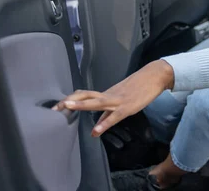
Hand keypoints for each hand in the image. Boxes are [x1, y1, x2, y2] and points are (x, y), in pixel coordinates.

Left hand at [53, 60, 174, 136]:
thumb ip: (108, 113)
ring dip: (81, 105)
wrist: (154, 77)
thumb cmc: (139, 87)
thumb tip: (96, 127)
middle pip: (85, 96)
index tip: (57, 105)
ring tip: (67, 108)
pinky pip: (114, 116)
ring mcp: (117, 101)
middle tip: (54, 108)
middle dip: (70, 102)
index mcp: (106, 93)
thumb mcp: (121, 99)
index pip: (84, 95)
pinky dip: (105, 123)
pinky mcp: (127, 107)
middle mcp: (108, 95)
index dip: (71, 99)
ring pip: (96, 102)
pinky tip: (96, 131)